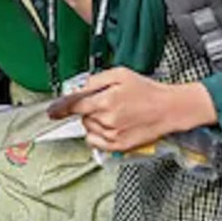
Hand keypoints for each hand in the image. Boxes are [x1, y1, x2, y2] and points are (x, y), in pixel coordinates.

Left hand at [47, 67, 217, 151]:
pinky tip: (110, 126)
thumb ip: (95, 81)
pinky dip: (97, 135)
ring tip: (113, 113)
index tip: (51, 111)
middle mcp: (107, 119)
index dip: (60, 108)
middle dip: (88, 109)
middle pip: (82, 116)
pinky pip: (95, 142)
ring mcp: (113, 134)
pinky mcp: (119, 145)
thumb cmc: (147, 91)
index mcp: (105, 100)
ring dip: (94, 121)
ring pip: (88, 128)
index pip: (73, 105)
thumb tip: (78, 89)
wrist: (170, 109)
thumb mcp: (120, 74)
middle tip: (106, 102)